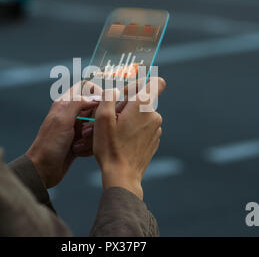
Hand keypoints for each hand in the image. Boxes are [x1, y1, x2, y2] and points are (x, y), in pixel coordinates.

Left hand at [26, 82, 100, 187]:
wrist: (43, 170)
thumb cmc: (49, 144)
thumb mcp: (63, 120)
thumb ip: (78, 103)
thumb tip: (96, 95)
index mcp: (65, 104)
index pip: (84, 87)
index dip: (96, 92)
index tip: (102, 103)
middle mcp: (71, 114)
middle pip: (94, 107)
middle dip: (94, 120)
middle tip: (85, 131)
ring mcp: (76, 128)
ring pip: (95, 124)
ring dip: (91, 135)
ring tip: (79, 144)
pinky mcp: (80, 141)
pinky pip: (93, 139)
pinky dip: (89, 145)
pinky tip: (79, 151)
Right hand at [93, 77, 165, 199]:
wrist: (122, 176)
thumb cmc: (110, 147)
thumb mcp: (102, 118)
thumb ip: (109, 97)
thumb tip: (114, 89)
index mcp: (143, 106)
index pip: (157, 82)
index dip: (143, 82)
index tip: (128, 92)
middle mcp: (154, 116)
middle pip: (143, 100)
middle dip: (128, 104)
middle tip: (113, 118)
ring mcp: (156, 130)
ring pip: (142, 115)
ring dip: (131, 118)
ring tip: (116, 132)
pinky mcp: (154, 141)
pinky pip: (144, 128)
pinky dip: (135, 131)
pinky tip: (123, 142)